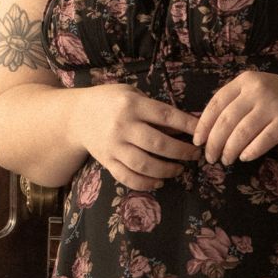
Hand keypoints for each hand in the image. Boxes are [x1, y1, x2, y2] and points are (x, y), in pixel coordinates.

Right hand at [77, 84, 200, 190]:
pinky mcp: (107, 162)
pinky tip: (159, 181)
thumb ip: (155, 109)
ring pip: (144, 165)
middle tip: (195, 155)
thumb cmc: (110, 101)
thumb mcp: (131, 94)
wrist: (76, 116)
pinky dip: (146, 183)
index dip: (187, 126)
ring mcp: (113, 147)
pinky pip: (128, 178)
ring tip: (179, 169)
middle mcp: (122, 126)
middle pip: (158, 144)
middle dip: (182, 152)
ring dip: (167, 170)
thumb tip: (185, 126)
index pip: (166, 116)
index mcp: (131, 105)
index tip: (201, 133)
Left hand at [193, 71, 277, 164]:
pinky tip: (244, 158)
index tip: (198, 141)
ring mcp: (273, 105)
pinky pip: (263, 140)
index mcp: (245, 81)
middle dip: (214, 142)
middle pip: (227, 120)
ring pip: (242, 132)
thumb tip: (208, 128)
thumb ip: (236, 103)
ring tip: (226, 160)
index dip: (204, 124)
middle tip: (210, 157)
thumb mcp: (257, 91)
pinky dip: (251, 151)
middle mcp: (257, 90)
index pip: (216, 103)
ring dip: (230, 150)